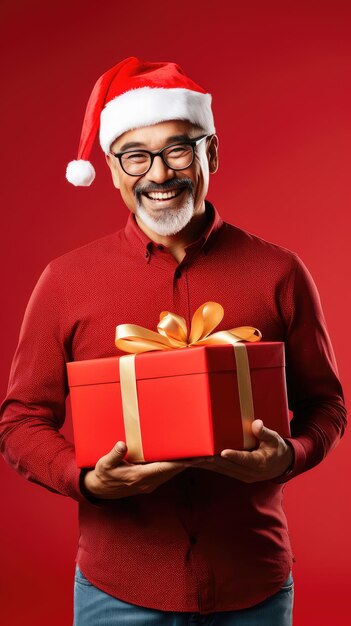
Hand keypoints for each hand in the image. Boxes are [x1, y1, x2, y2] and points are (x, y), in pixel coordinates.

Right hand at [82, 441, 205, 498]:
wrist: (100, 490)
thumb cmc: (103, 475)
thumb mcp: (104, 465)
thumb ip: (114, 455)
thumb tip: (122, 445)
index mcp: (138, 477)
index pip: (164, 468)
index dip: (179, 462)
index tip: (193, 457)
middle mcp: (147, 482)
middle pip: (174, 471)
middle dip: (190, 463)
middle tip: (207, 454)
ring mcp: (150, 483)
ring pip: (173, 473)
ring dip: (186, 465)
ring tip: (202, 455)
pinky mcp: (150, 482)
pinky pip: (168, 474)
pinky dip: (178, 467)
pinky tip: (186, 460)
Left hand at [195, 419, 293, 482]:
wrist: (281, 465)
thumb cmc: (276, 449)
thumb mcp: (275, 439)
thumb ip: (264, 432)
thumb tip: (257, 424)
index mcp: (260, 463)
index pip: (245, 459)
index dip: (234, 456)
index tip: (222, 452)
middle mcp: (249, 472)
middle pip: (227, 466)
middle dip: (211, 460)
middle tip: (196, 454)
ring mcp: (242, 475)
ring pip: (221, 470)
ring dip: (205, 465)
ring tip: (190, 459)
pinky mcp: (236, 475)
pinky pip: (220, 470)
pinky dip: (208, 466)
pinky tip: (196, 462)